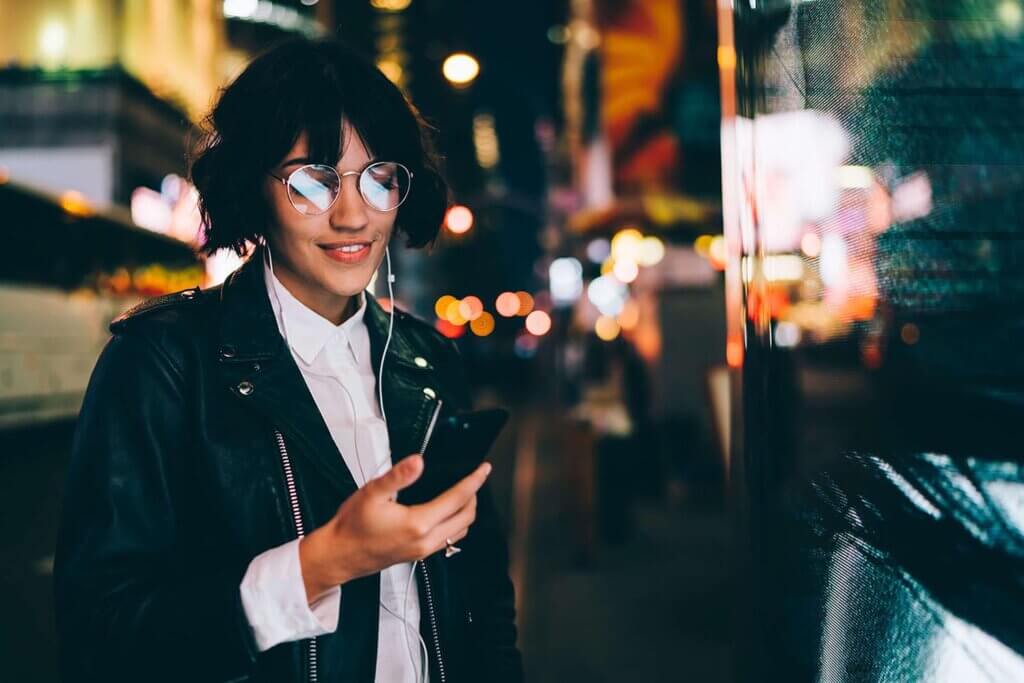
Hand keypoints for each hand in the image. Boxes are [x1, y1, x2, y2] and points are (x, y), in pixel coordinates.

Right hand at [299, 454, 490, 602]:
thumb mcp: (372, 493)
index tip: (484, 469)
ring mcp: (423, 550)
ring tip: (464, 493)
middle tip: (473, 478)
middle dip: (474, 495)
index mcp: (418, 523)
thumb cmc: (352, 527)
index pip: (458, 499)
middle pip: (466, 517)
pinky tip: (447, 512)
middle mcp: (426, 541)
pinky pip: (448, 540)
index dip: (474, 481)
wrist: (339, 555)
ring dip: (466, 511)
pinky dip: (456, 523)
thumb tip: (418, 461)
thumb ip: (398, 476)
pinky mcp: (418, 555)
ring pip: (460, 531)